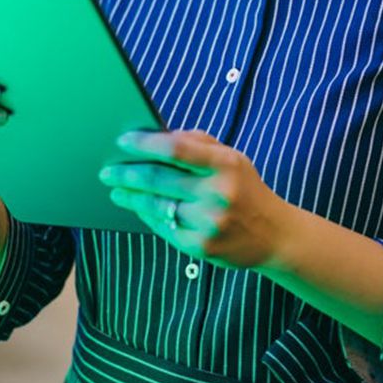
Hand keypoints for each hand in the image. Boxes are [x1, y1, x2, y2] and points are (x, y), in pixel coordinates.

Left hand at [100, 129, 289, 269]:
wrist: (275, 236)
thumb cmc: (245, 189)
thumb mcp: (232, 158)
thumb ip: (197, 143)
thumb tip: (156, 135)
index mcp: (225, 165)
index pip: (176, 149)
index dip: (144, 144)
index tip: (122, 140)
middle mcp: (217, 193)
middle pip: (158, 179)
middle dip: (126, 173)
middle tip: (107, 170)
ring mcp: (209, 222)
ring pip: (156, 205)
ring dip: (130, 197)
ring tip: (116, 189)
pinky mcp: (201, 246)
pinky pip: (163, 227)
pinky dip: (146, 215)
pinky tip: (137, 207)